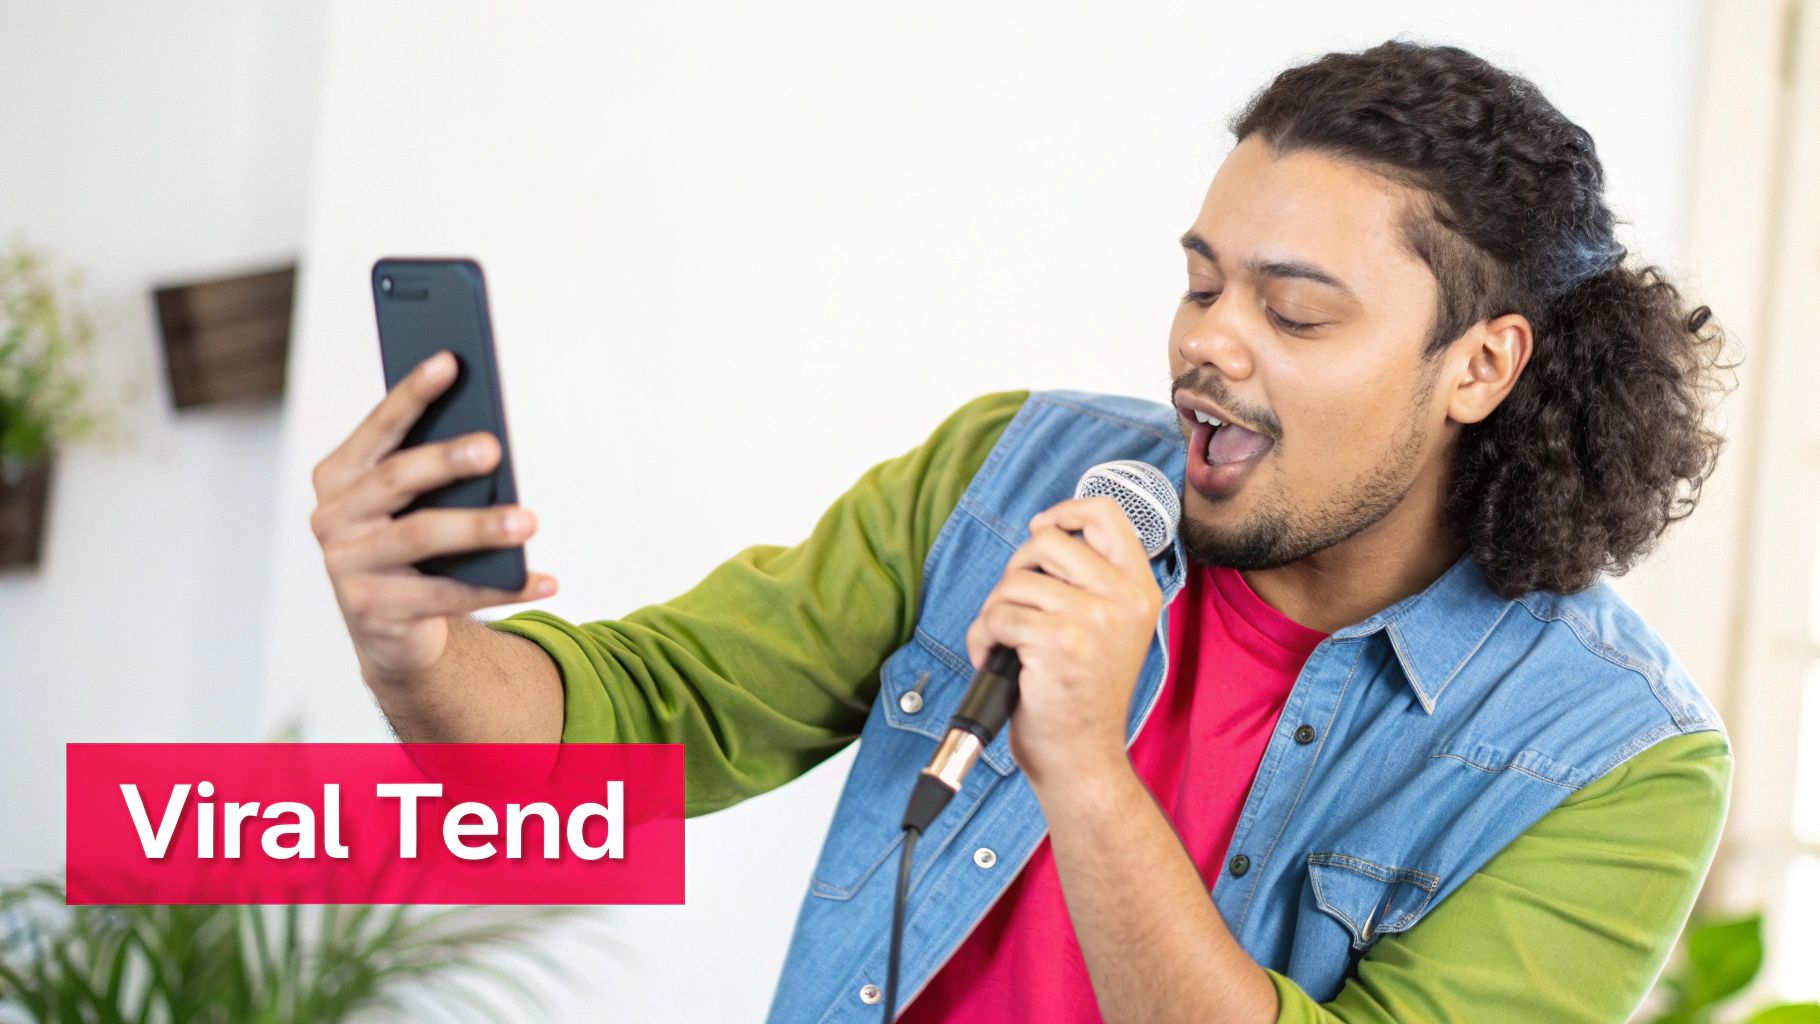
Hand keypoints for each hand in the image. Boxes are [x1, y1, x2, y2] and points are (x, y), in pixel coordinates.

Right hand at [309, 350, 556, 688]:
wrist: (385, 626)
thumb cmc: (407, 543)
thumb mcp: (412, 502)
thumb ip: (432, 468)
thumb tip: (492, 439)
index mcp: (339, 475)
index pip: (380, 427)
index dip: (413, 394)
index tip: (450, 361)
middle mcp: (332, 516)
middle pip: (396, 479)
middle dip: (446, 460)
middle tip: (494, 448)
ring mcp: (346, 566)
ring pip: (421, 537)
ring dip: (478, 527)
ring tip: (528, 520)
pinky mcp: (372, 612)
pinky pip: (446, 596)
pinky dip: (500, 586)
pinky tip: (543, 578)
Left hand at [964, 497, 1162, 789]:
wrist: (1082, 757)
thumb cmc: (1083, 695)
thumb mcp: (1109, 627)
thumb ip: (1090, 580)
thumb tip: (1045, 530)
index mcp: (1139, 589)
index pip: (1107, 514)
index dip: (1066, 511)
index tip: (1043, 528)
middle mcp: (1124, 598)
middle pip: (1047, 541)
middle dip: (1016, 572)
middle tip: (1016, 608)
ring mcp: (1094, 618)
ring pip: (1015, 580)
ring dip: (995, 612)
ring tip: (1004, 643)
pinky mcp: (1059, 641)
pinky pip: (999, 616)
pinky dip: (983, 638)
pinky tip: (994, 660)